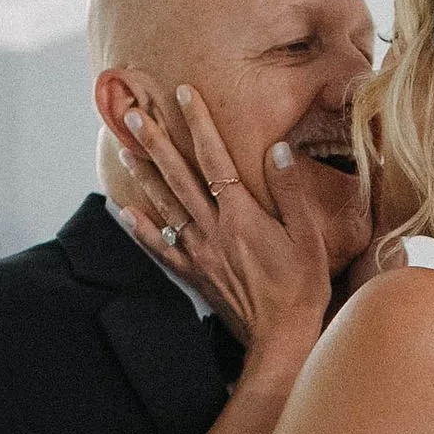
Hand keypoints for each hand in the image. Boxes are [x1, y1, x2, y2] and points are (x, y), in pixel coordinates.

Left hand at [111, 83, 329, 363]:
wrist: (280, 340)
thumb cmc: (301, 289)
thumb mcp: (308, 237)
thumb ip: (291, 191)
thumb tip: (277, 149)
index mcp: (241, 215)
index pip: (215, 158)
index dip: (199, 122)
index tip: (184, 93)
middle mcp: (213, 229)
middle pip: (178, 176)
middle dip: (155, 141)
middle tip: (132, 112)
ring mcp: (200, 252)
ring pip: (165, 205)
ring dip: (143, 174)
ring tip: (124, 148)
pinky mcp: (195, 274)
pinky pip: (162, 248)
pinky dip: (142, 229)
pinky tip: (126, 212)